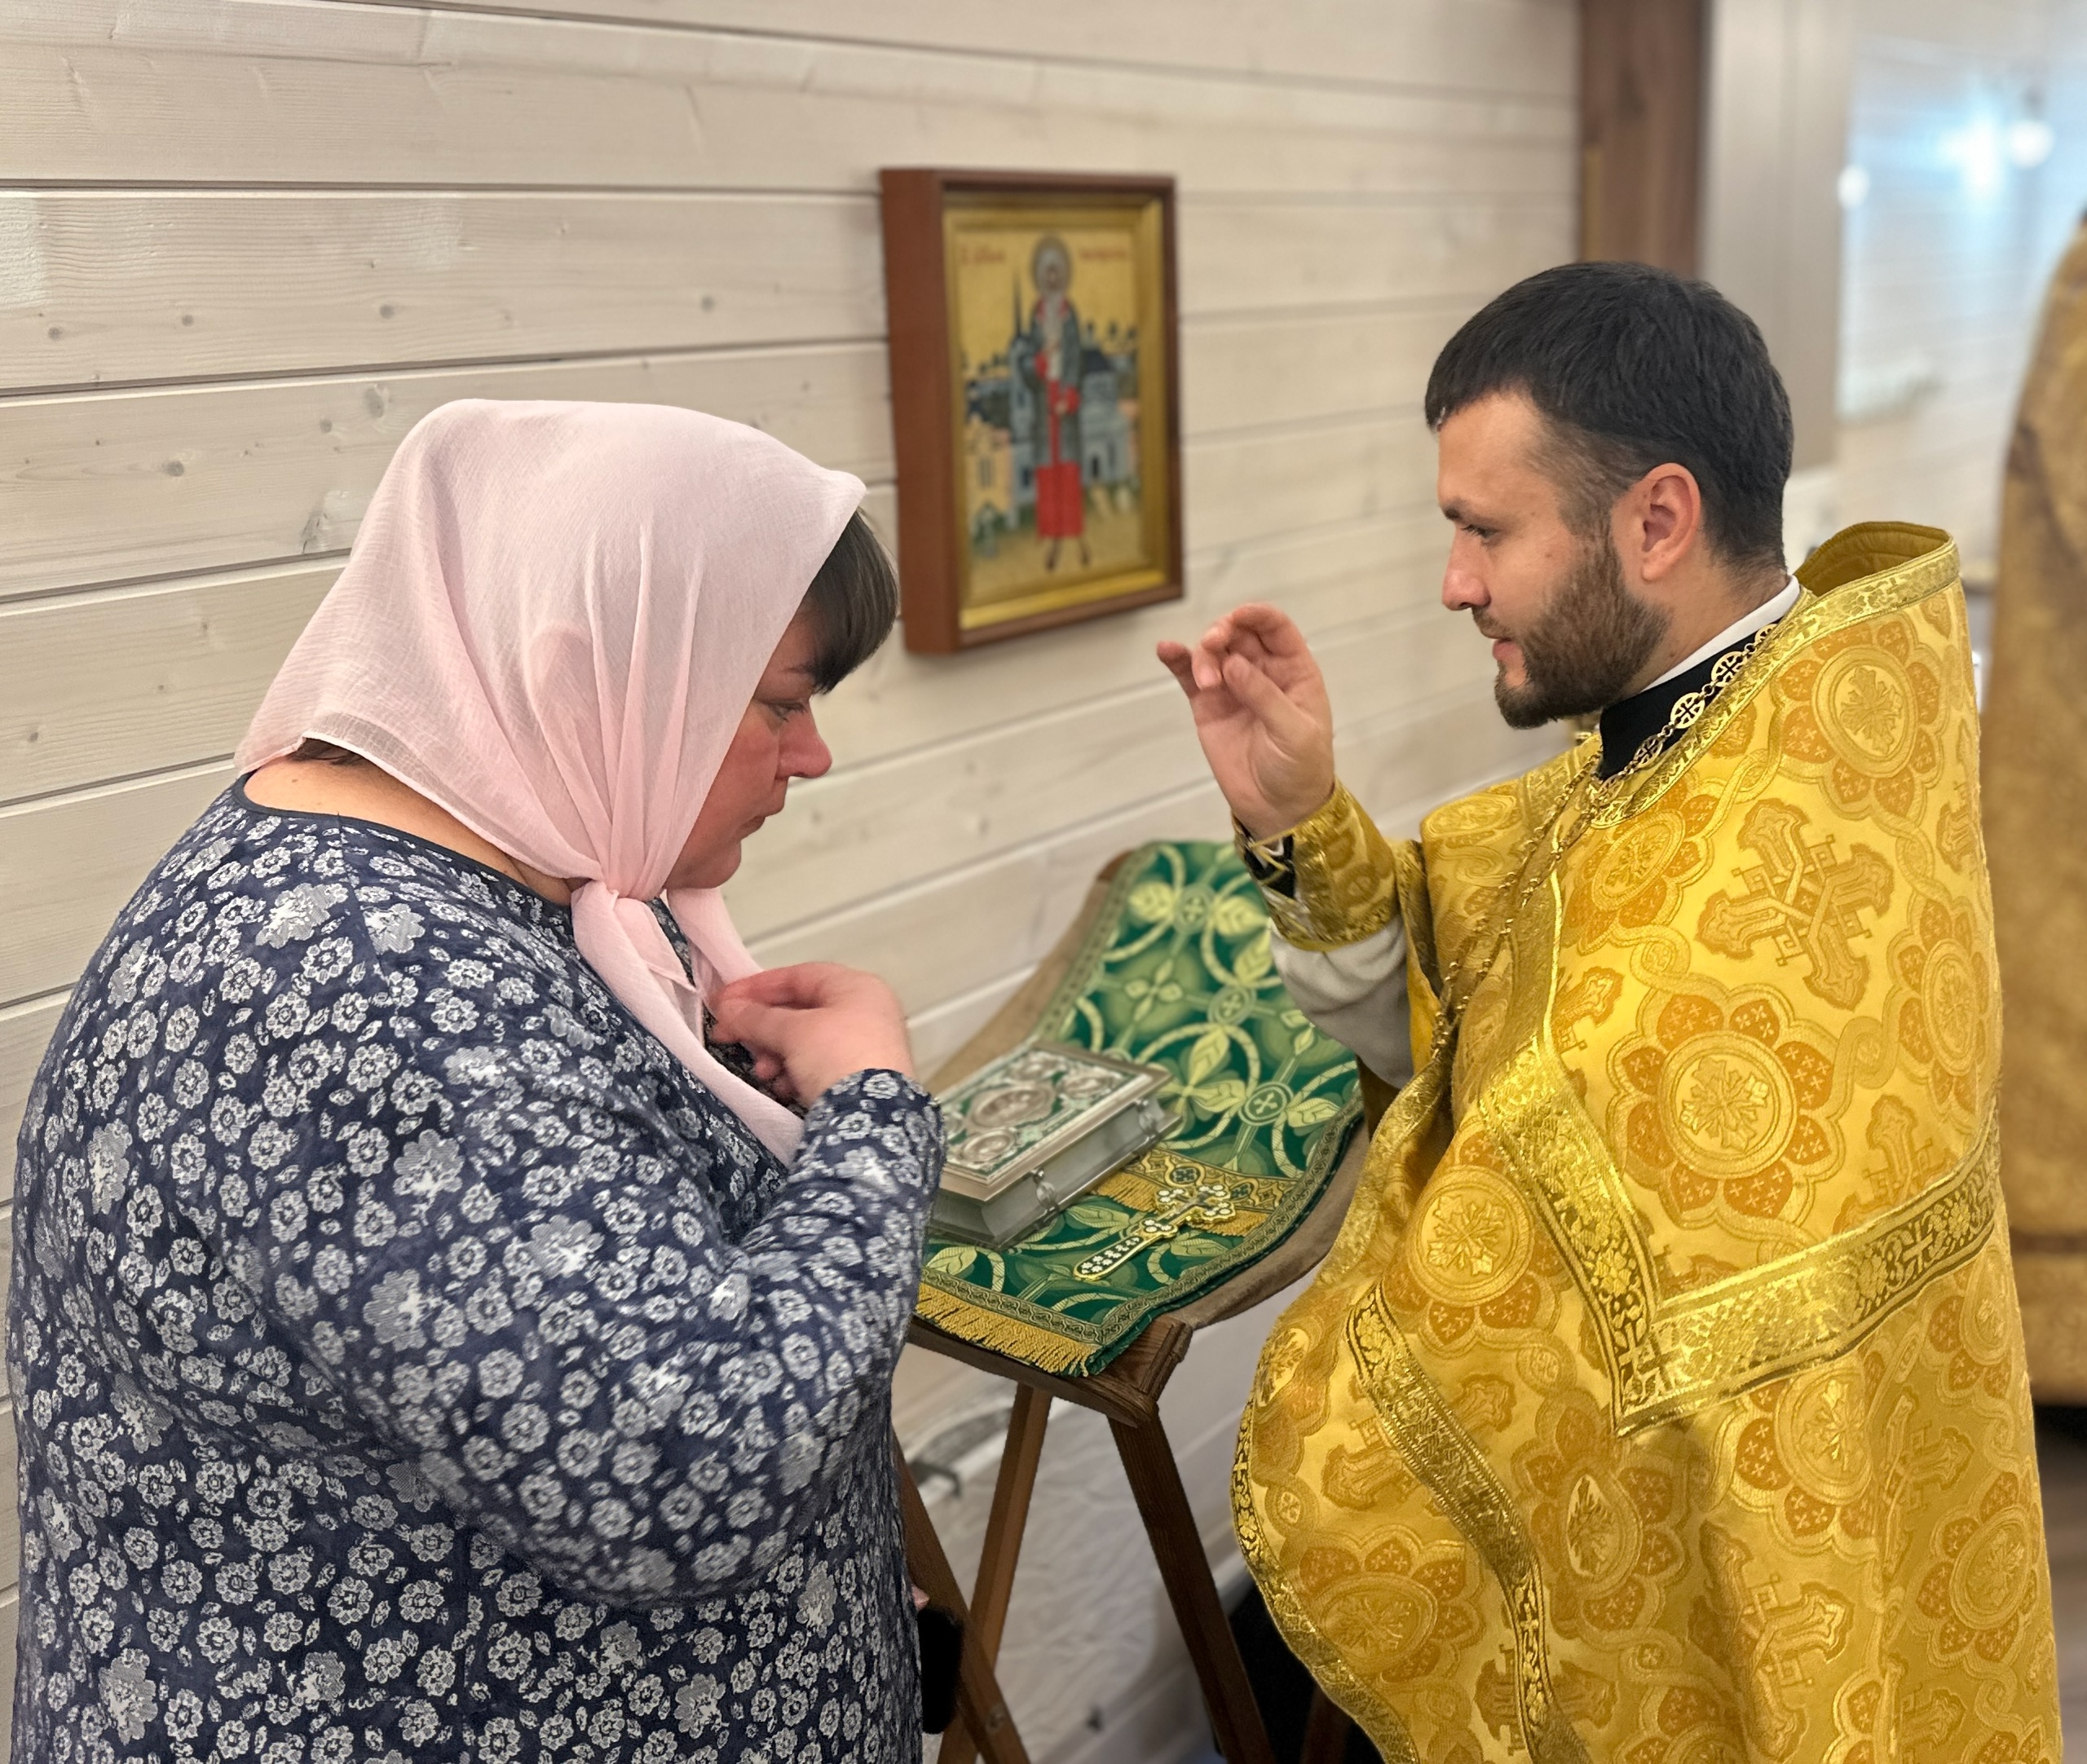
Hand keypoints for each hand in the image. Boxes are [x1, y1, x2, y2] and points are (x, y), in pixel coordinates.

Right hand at [709, 964, 914, 1106]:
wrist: (870, 1116)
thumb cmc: (837, 1058)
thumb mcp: (791, 1032)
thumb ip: (756, 1017)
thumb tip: (729, 1009)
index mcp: (856, 987)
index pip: (798, 976)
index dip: (757, 986)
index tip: (725, 1000)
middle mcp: (866, 1011)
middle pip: (801, 1010)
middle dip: (763, 1027)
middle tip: (731, 1037)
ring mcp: (867, 1045)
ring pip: (807, 1040)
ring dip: (776, 1053)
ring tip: (763, 1071)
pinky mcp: (861, 1077)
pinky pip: (819, 1065)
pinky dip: (796, 1073)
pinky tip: (783, 1087)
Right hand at [1157, 603, 1334, 837]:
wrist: (1279, 808)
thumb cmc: (1300, 767)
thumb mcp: (1295, 733)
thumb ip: (1265, 696)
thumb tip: (1233, 664)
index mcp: (1294, 669)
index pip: (1275, 628)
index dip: (1256, 615)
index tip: (1236, 617)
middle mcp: (1263, 670)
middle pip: (1239, 634)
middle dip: (1223, 632)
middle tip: (1212, 647)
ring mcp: (1233, 686)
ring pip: (1213, 652)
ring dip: (1202, 654)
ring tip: (1204, 681)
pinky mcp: (1208, 705)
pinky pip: (1190, 676)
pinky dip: (1178, 660)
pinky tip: (1166, 650)